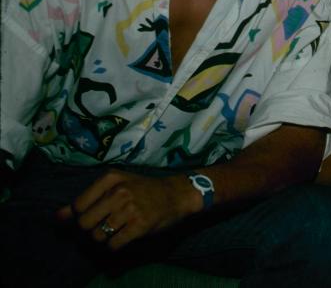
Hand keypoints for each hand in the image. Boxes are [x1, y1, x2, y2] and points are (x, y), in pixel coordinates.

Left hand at [56, 170, 195, 249]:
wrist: (177, 194)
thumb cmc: (143, 189)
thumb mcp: (116, 186)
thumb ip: (86, 200)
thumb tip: (58, 217)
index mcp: (111, 178)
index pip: (78, 206)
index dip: (83, 215)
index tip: (97, 213)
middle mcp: (119, 192)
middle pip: (85, 223)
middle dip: (92, 229)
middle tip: (106, 224)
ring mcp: (130, 209)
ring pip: (98, 236)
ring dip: (105, 238)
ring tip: (118, 229)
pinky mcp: (140, 225)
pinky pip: (113, 245)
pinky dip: (115, 245)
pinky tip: (125, 236)